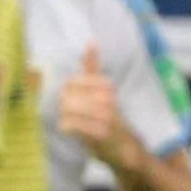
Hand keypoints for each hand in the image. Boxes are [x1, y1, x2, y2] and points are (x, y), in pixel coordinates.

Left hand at [59, 43, 124, 164]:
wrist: (126, 148)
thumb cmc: (110, 118)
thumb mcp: (102, 90)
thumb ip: (94, 68)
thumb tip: (90, 42)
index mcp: (106, 87)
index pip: (74, 81)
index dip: (67, 91)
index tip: (71, 98)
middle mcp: (107, 99)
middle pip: (68, 96)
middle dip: (65, 104)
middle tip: (68, 111)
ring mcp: (104, 116)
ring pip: (69, 110)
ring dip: (65, 116)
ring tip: (70, 120)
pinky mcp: (100, 133)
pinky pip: (72, 125)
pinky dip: (67, 127)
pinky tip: (70, 129)